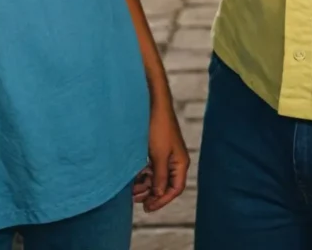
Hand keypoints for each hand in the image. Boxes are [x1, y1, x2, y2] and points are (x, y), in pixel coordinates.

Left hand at [133, 97, 188, 211]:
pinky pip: (150, 168)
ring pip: (156, 177)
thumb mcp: (158, 155)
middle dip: (151, 193)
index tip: (147, 208)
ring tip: (131, 190)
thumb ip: (160, 177)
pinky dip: (142, 174)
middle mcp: (174, 160)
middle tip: (136, 200)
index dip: (162, 200)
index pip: (175, 189)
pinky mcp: (155, 149)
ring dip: (145, 185)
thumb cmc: (158, 127)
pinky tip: (132, 178)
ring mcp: (164, 155)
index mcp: (180, 162)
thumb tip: (159, 195)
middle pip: (165, 185)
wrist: (152, 104)